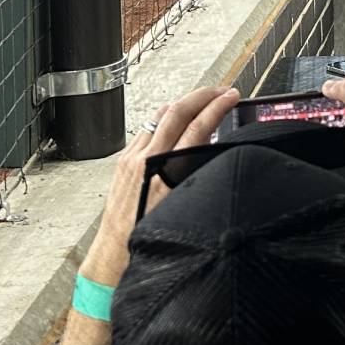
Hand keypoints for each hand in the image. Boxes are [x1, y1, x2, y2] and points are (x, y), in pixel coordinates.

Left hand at [81, 85, 239, 283]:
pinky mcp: (123, 162)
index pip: (196, 127)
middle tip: (220, 90)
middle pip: (176, 111)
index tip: (230, 97)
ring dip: (183, 104)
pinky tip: (174, 123)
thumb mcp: (182, 209)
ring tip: (200, 100)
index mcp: (164, 172)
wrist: (113, 254)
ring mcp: (131, 159)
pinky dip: (165, 119)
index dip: (217, 107)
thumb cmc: (147, 239)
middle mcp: (145, 160)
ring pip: (159, 116)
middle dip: (202, 95)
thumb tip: (212, 152)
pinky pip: (146, 130)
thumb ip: (196, 176)